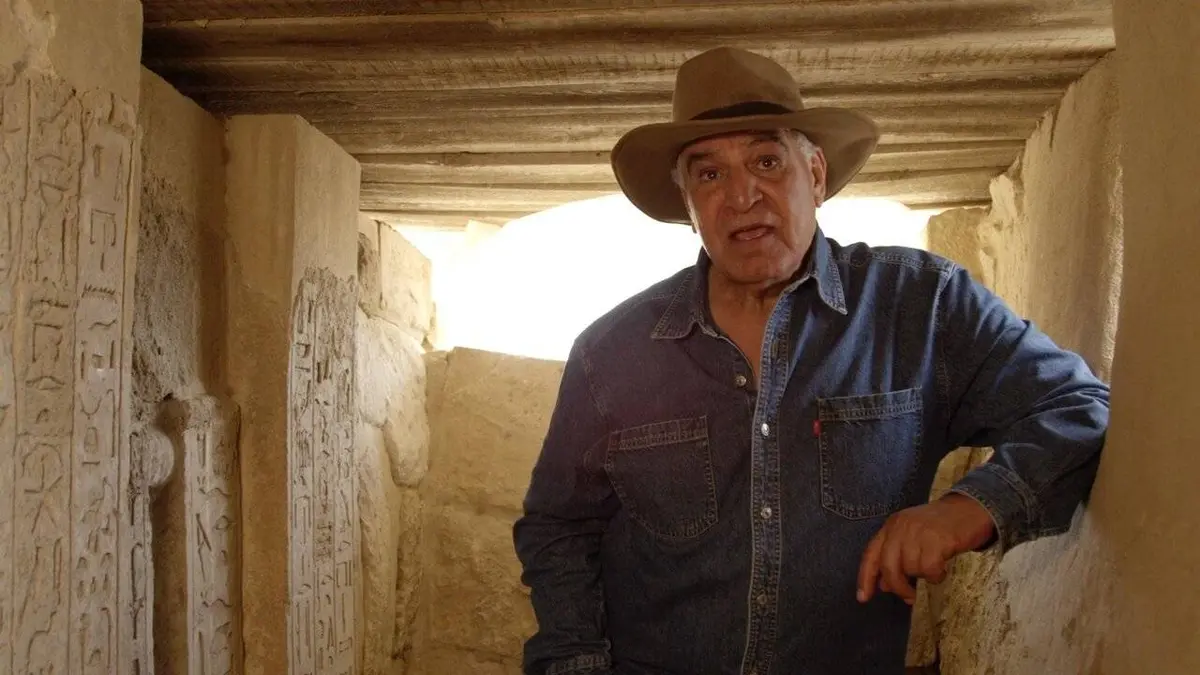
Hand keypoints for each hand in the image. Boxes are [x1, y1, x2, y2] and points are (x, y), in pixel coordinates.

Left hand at [856, 493, 995, 604]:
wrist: (971, 508)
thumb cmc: (941, 527)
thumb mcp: (913, 538)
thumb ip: (896, 558)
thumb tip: (884, 585)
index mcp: (892, 526)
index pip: (871, 554)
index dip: (865, 577)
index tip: (863, 598)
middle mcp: (901, 527)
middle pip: (888, 566)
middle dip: (898, 586)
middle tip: (909, 597)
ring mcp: (918, 531)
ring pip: (911, 569)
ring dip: (923, 576)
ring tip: (934, 568)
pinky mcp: (937, 538)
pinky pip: (929, 569)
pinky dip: (936, 575)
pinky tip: (942, 569)